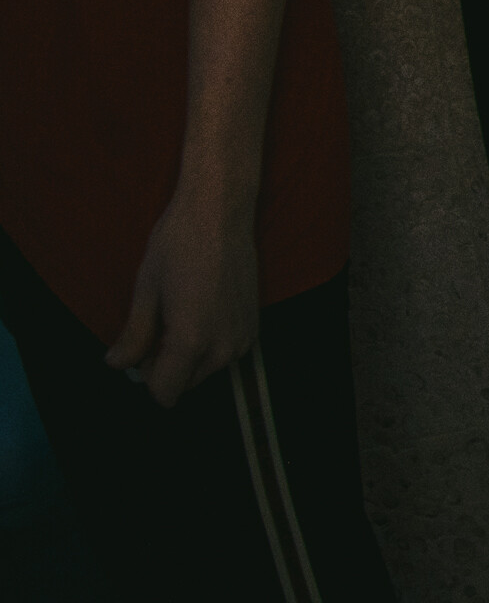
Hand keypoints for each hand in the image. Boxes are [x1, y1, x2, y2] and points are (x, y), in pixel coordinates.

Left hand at [107, 180, 260, 407]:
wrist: (221, 211)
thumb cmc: (179, 245)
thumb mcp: (145, 291)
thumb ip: (133, 336)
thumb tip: (117, 364)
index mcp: (192, 340)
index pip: (165, 393)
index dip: (145, 378)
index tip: (137, 353)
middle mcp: (225, 345)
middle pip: (186, 384)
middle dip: (166, 367)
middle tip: (155, 328)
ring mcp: (244, 334)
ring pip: (206, 370)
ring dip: (188, 356)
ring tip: (177, 315)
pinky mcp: (255, 322)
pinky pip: (225, 352)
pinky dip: (208, 343)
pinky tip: (200, 309)